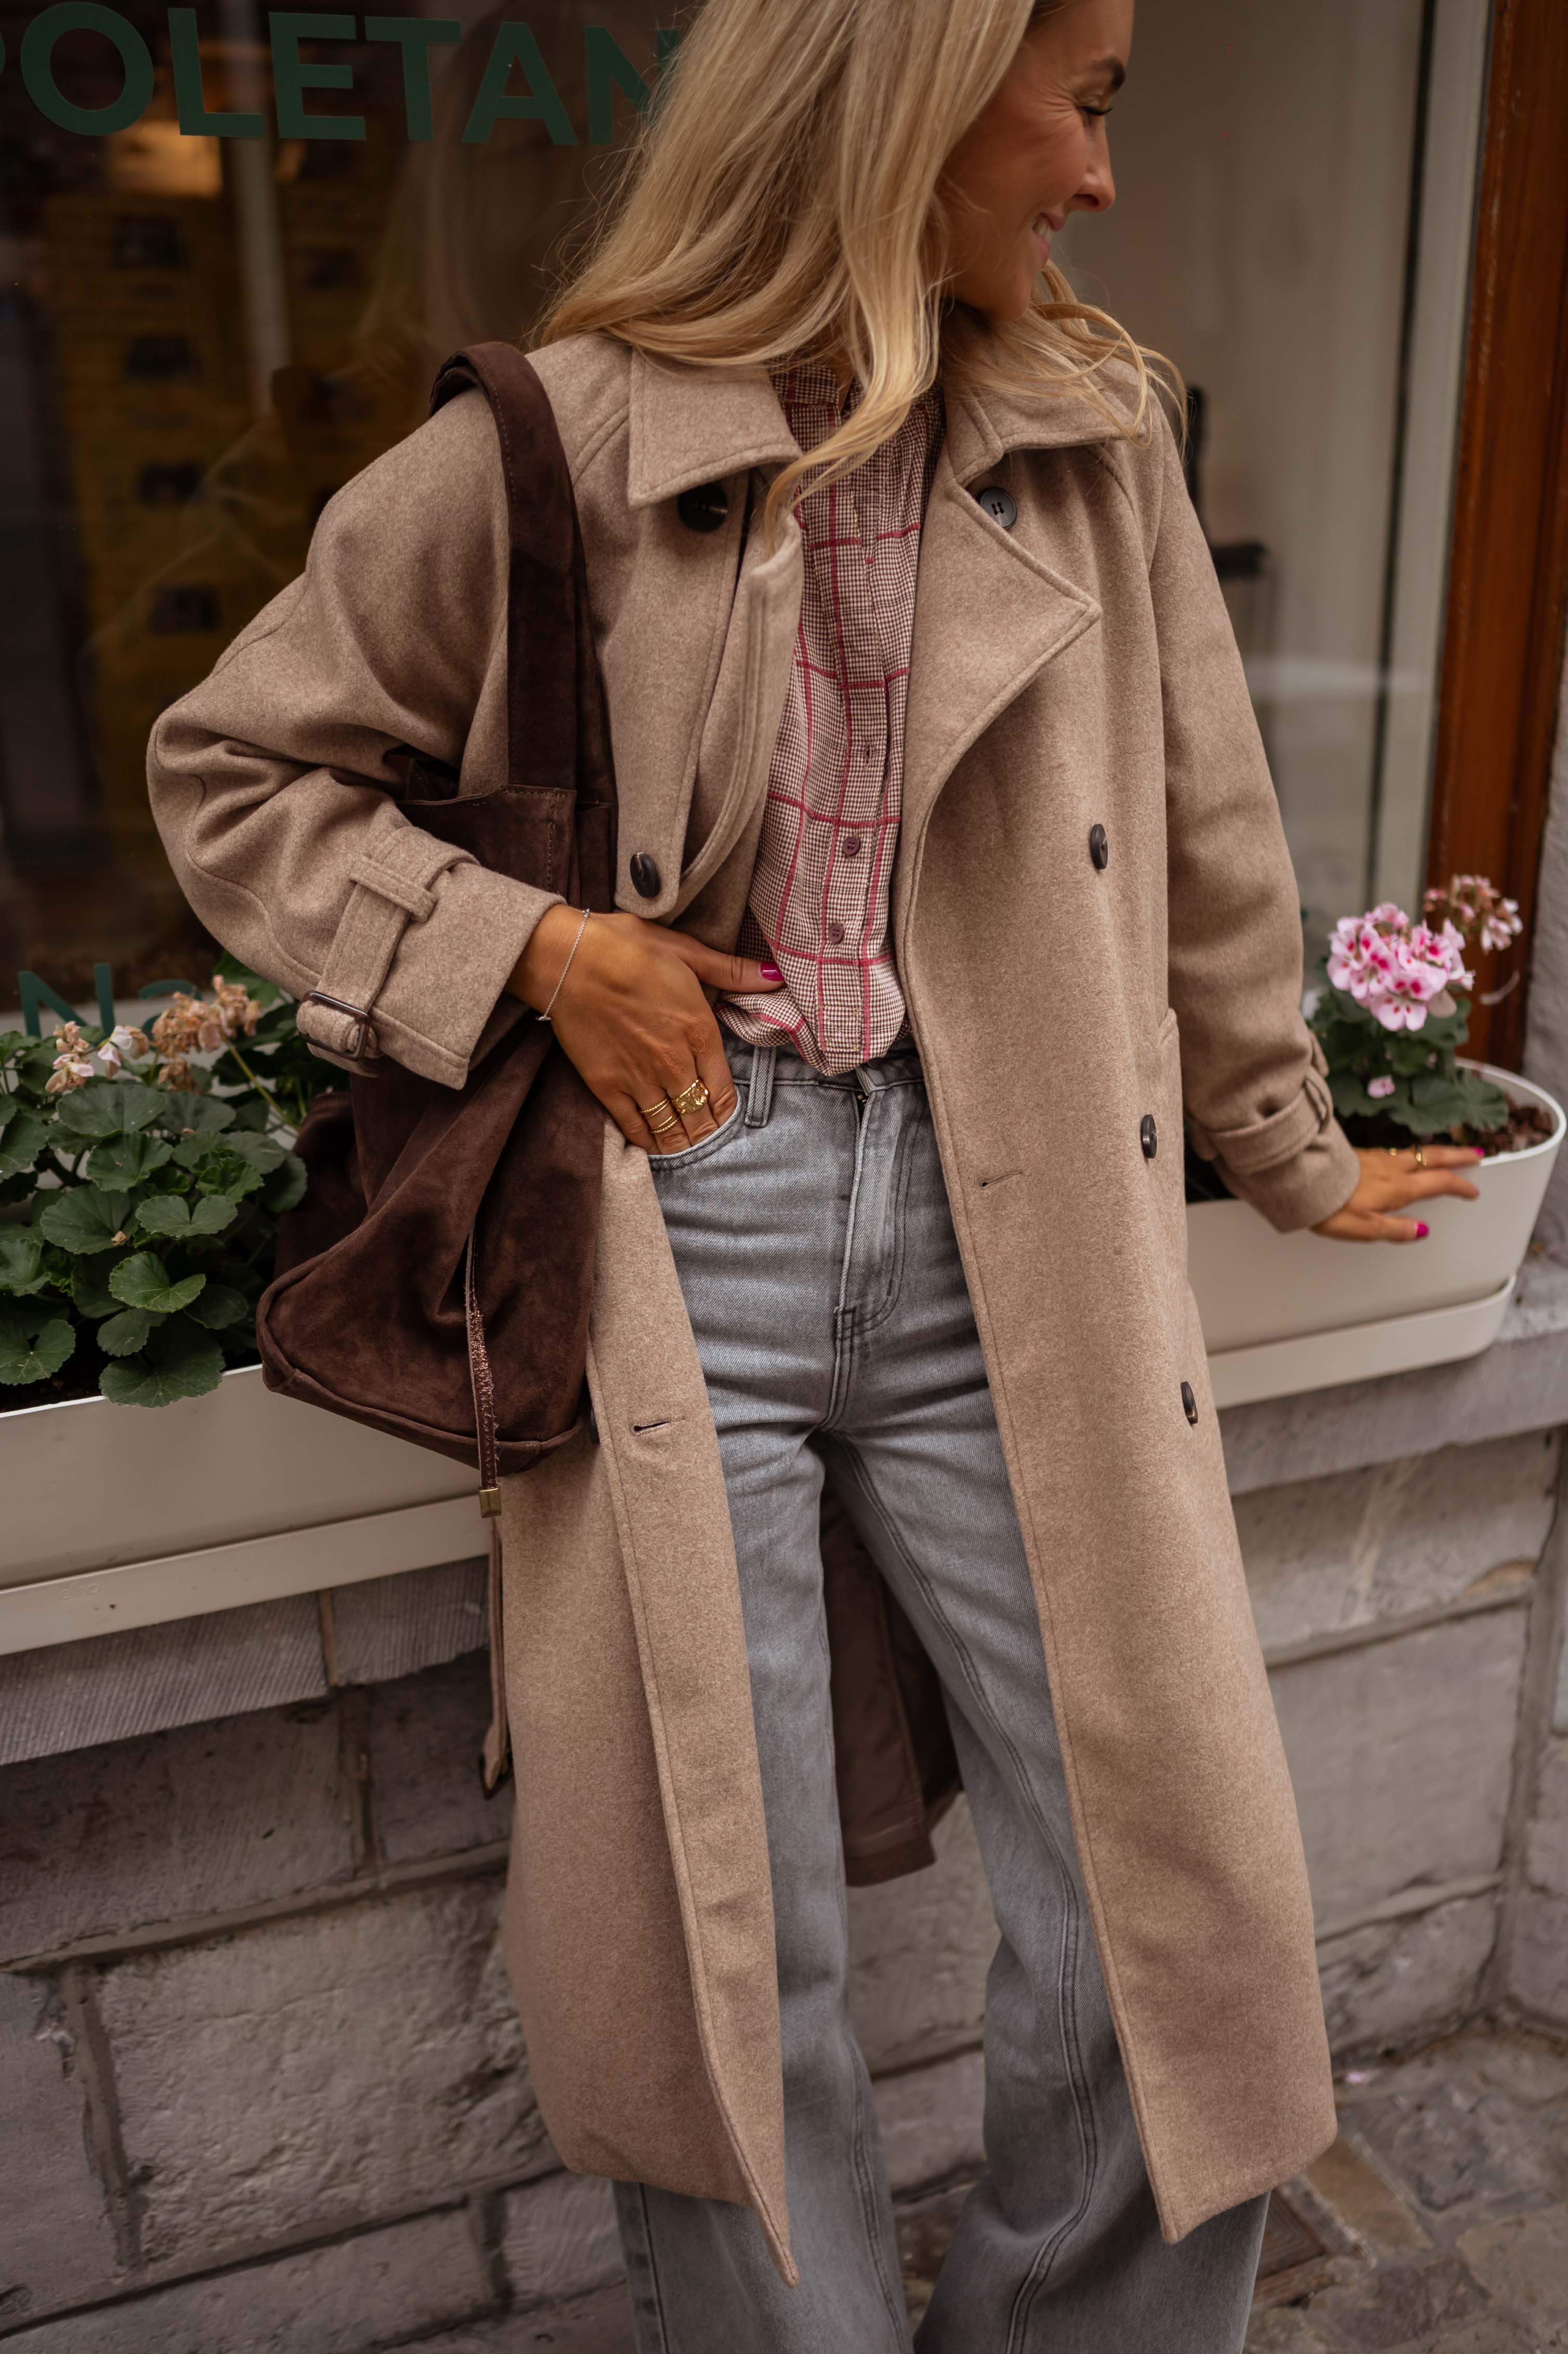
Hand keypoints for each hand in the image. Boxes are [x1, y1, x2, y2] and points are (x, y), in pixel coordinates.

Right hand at [507, 905, 784, 1151]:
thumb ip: (731, 971)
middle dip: (707, 1129)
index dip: (728, 1109)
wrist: (569, 959)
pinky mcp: (607, 1086)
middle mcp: (674, 1063)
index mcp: (699, 1031)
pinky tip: (653, 1145)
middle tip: (708, 1136)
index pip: (724, 1088)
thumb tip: (775, 977)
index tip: (726, 1116)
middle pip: (699, 1113)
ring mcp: (640, 1078)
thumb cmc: (627, 948)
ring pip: (670, 1126)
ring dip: (682, 1141)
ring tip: (686, 1146)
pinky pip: (634, 1126)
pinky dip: (647, 1140)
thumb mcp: (686, 951)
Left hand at [1313, 1143, 1483, 1241]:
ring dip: (1435, 1152)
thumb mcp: (1365, 1229)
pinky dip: (1411, 1153)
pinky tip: (1405, 1156)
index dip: (1460, 1185)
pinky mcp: (1360, 1154)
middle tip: (1475, 1154)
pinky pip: (1395, 1151)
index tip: (1473, 1190)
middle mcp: (1390, 1168)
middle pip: (1432, 1158)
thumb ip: (1396, 1230)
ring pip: (1414, 1152)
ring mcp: (1375, 1158)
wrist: (1299, 1179)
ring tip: (1446, 1154)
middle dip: (1457, 1156)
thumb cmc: (1329, 1205)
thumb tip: (1421, 1231)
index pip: (1439, 1183)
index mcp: (1397, 1188)